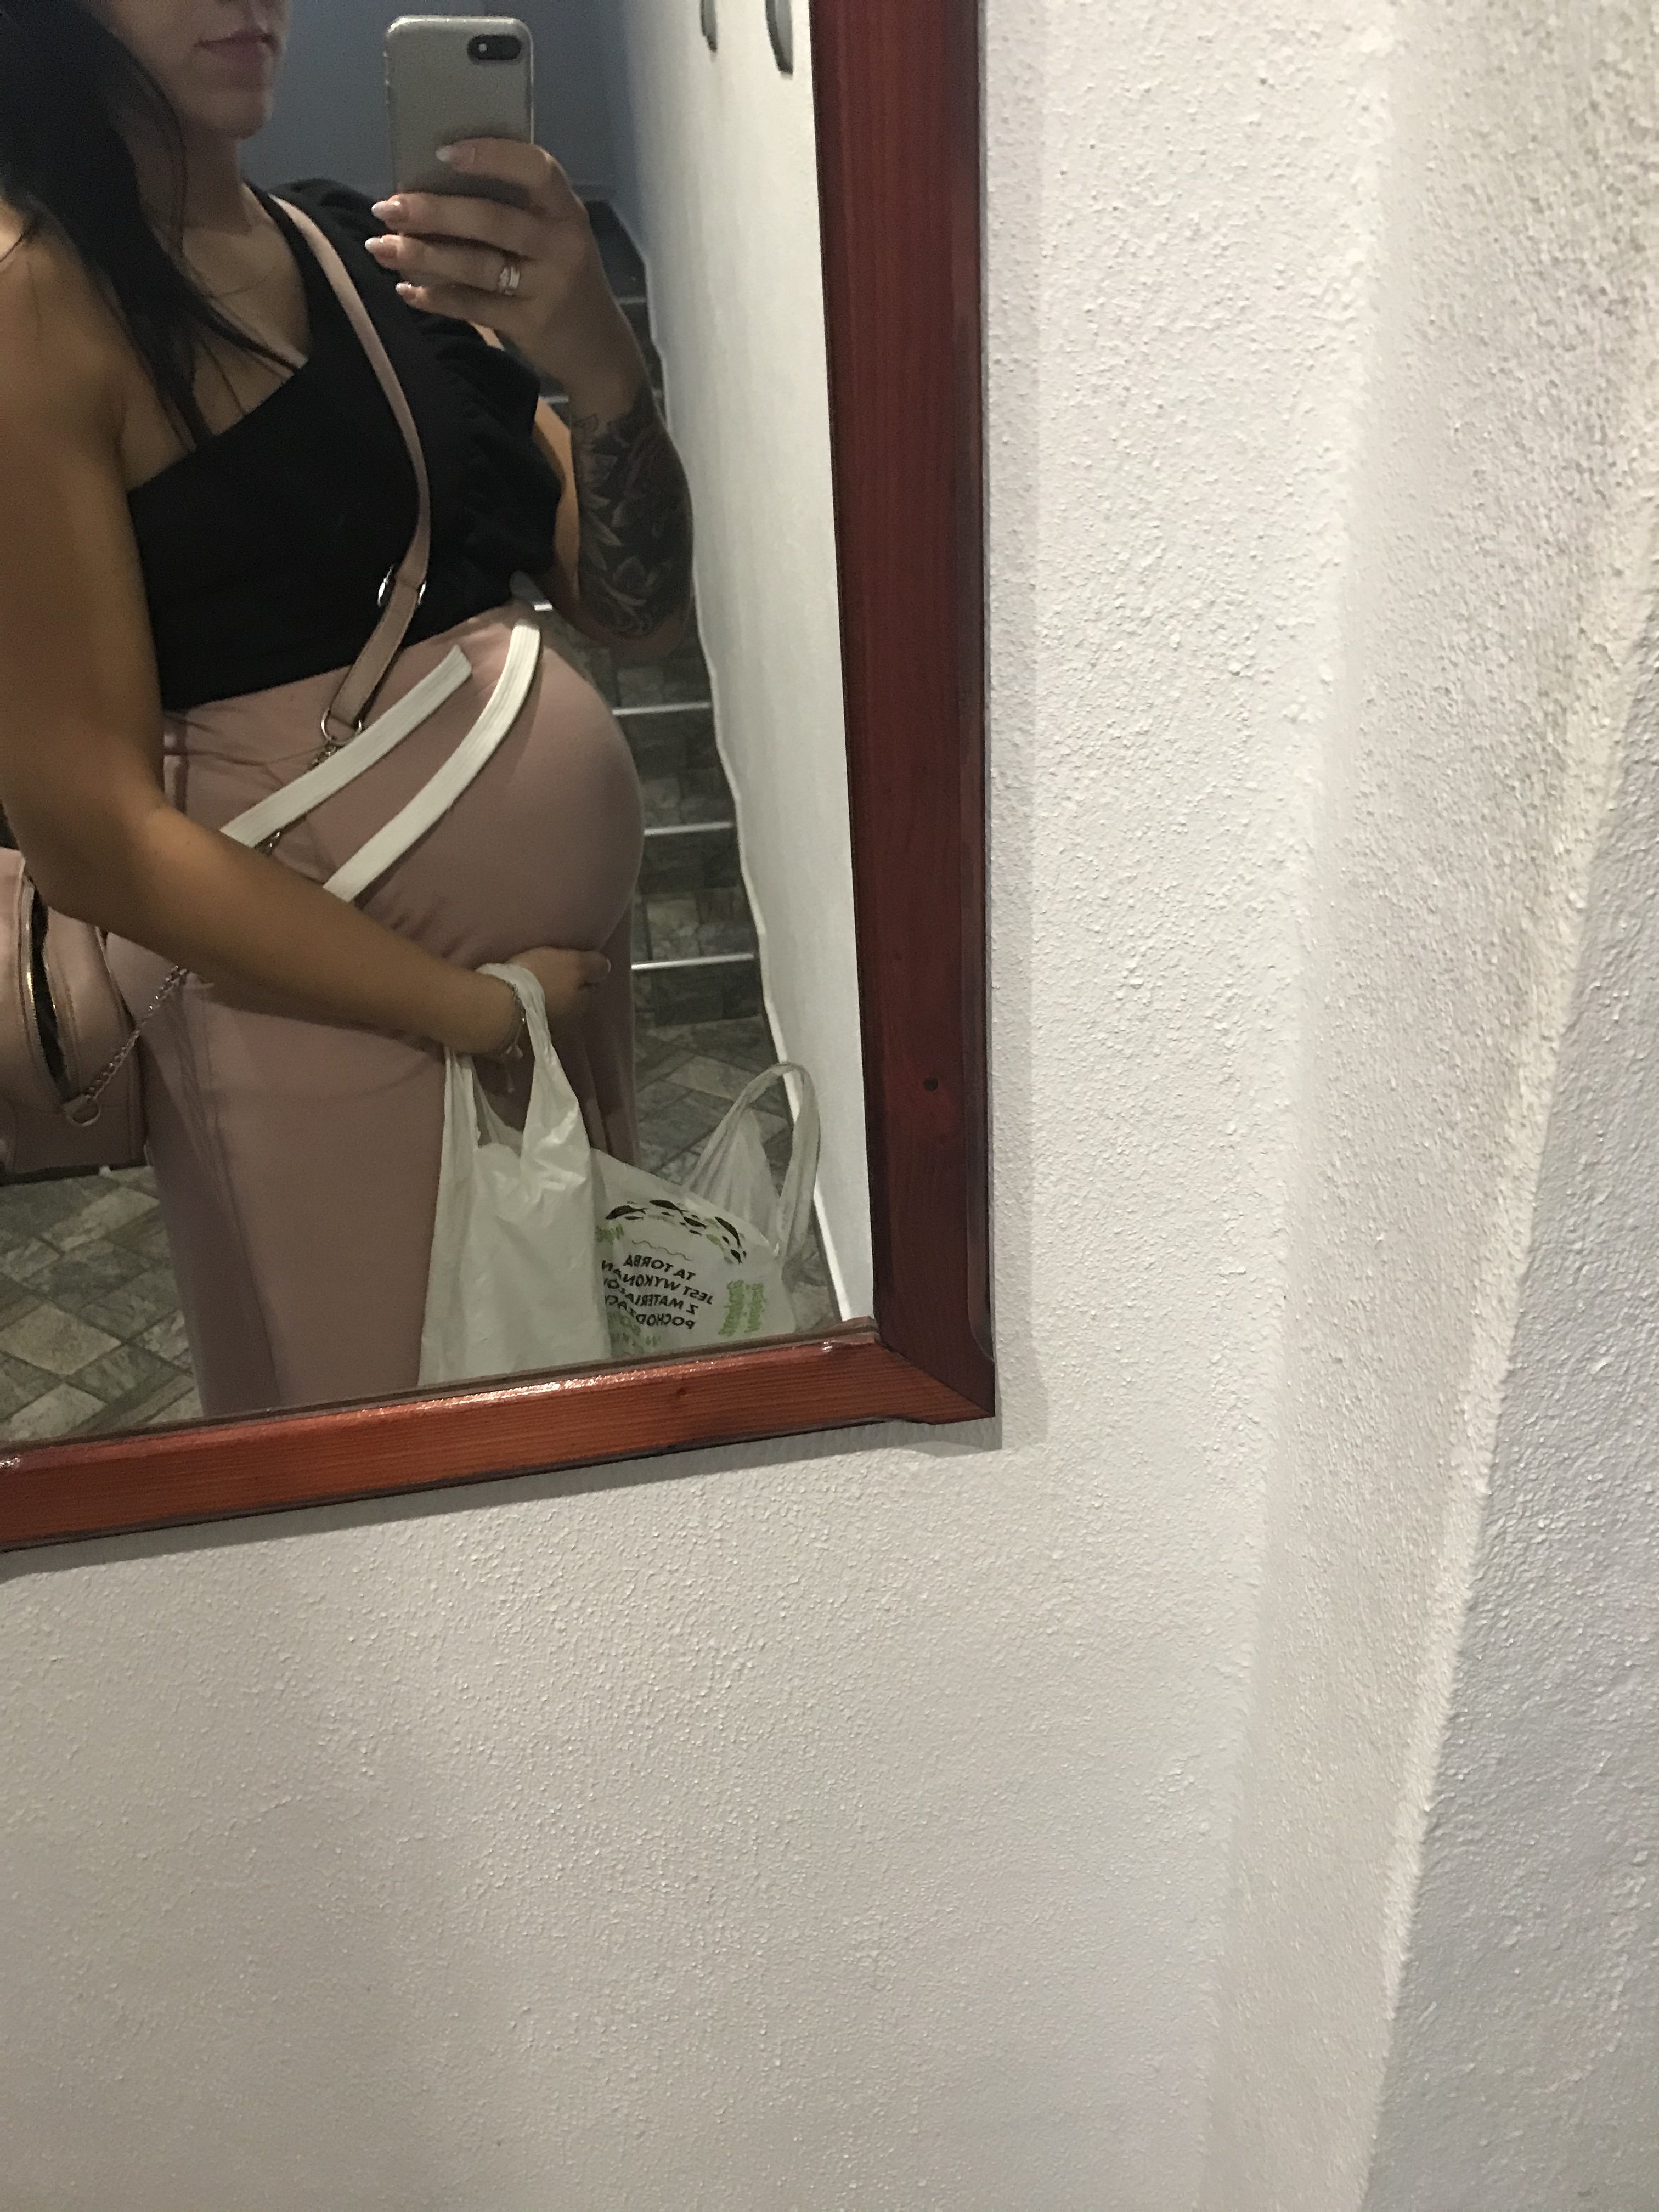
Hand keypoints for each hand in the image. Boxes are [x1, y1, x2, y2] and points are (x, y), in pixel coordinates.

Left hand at [365, 141, 641, 407]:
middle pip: (491, 220)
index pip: (535, 169)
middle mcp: (560, 245)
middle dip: (433, 212)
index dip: (490, 156)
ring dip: (423, 256)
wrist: (599, 350)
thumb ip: (515, 210)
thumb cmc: (564, 278)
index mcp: (566, 211)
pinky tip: (407, 291)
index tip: (442, 153)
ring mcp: (547, 287)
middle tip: (387, 208)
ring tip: (381, 248)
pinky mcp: (530, 324)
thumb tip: (434, 188)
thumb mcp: (555, 236)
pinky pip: (474, 307)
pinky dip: (436, 298)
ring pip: (477, 266)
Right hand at [482, 946, 610, 1050]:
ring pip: (551, 1014)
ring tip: (533, 990)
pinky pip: (529, 1022)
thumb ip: (593, 965)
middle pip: (571, 1004)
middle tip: (552, 976)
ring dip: (546, 1004)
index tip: (574, 966)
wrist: (497, 1008)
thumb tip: (605, 968)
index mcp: (582, 1003)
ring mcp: (544, 1033)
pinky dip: (527, 1013)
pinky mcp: (520, 1038)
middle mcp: (567, 1023)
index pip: (591, 989)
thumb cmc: (539, 980)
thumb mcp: (573, 963)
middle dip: (565, 992)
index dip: (584, 977)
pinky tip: (518, 1004)